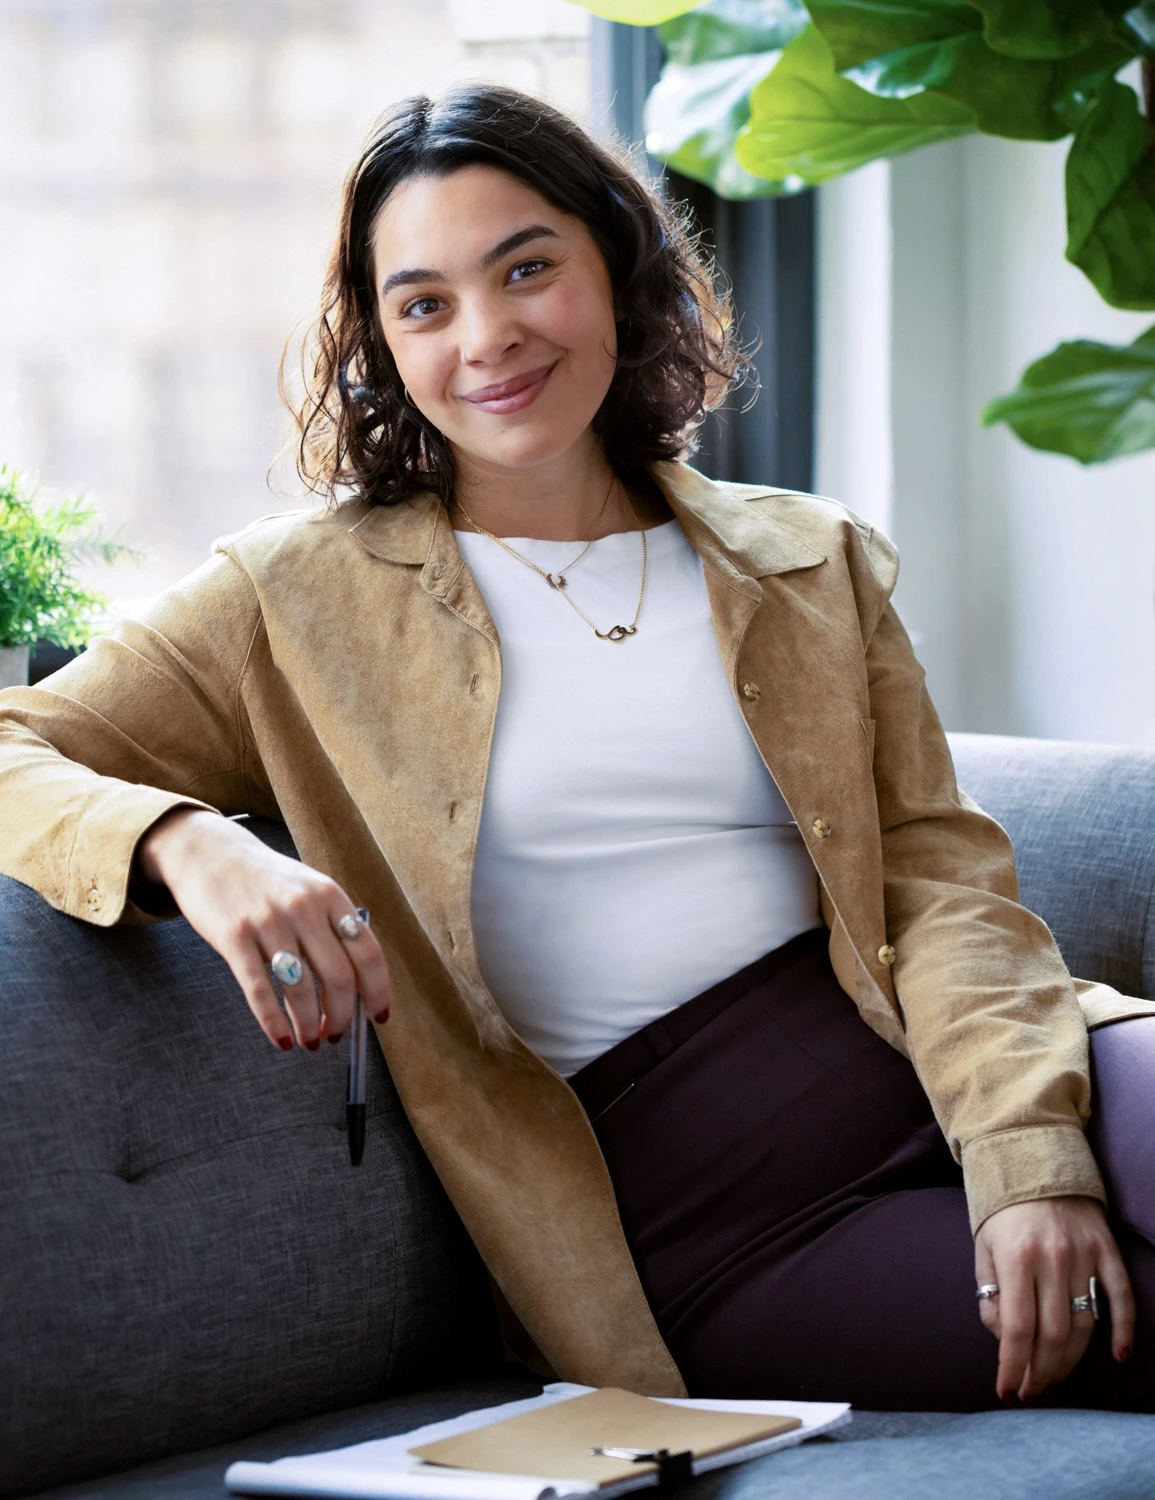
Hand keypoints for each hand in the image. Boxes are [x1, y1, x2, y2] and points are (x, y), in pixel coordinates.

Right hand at [137, 808, 392, 1051]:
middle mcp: (304, 908)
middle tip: (336, 1034)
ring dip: (309, 1026)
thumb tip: (355, 985)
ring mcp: (268, 922)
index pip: (368, 952)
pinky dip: (274, 1024)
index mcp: (330, 896)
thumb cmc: (265, 879)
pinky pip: (259, 991)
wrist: (209, 853)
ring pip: (301, 990)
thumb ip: (332, 926)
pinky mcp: (234, 938)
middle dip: (342, 1017)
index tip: (379, 1016)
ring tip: (310, 1040)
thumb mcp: (308, 888)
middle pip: (339, 977)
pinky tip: (282, 1039)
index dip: (377, 991)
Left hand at [975, 1196, 1133, 1399]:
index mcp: (1016, 1257)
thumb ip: (989, 1292)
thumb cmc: (1002, 1211)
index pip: (1017, 1327)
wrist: (1034, 1161)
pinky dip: (1123, 1329)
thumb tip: (1004, 1338)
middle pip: (1053, 1334)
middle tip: (1031, 1389)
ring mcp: (1084, 1255)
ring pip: (1084, 1324)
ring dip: (1070, 1360)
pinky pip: (1121, 1296)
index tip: (1006, 1390)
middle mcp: (1052, 1258)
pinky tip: (1119, 1356)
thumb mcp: (983, 1247)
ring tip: (1054, 1377)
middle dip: (1041, 1371)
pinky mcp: (1106, 1250)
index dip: (1013, 1365)